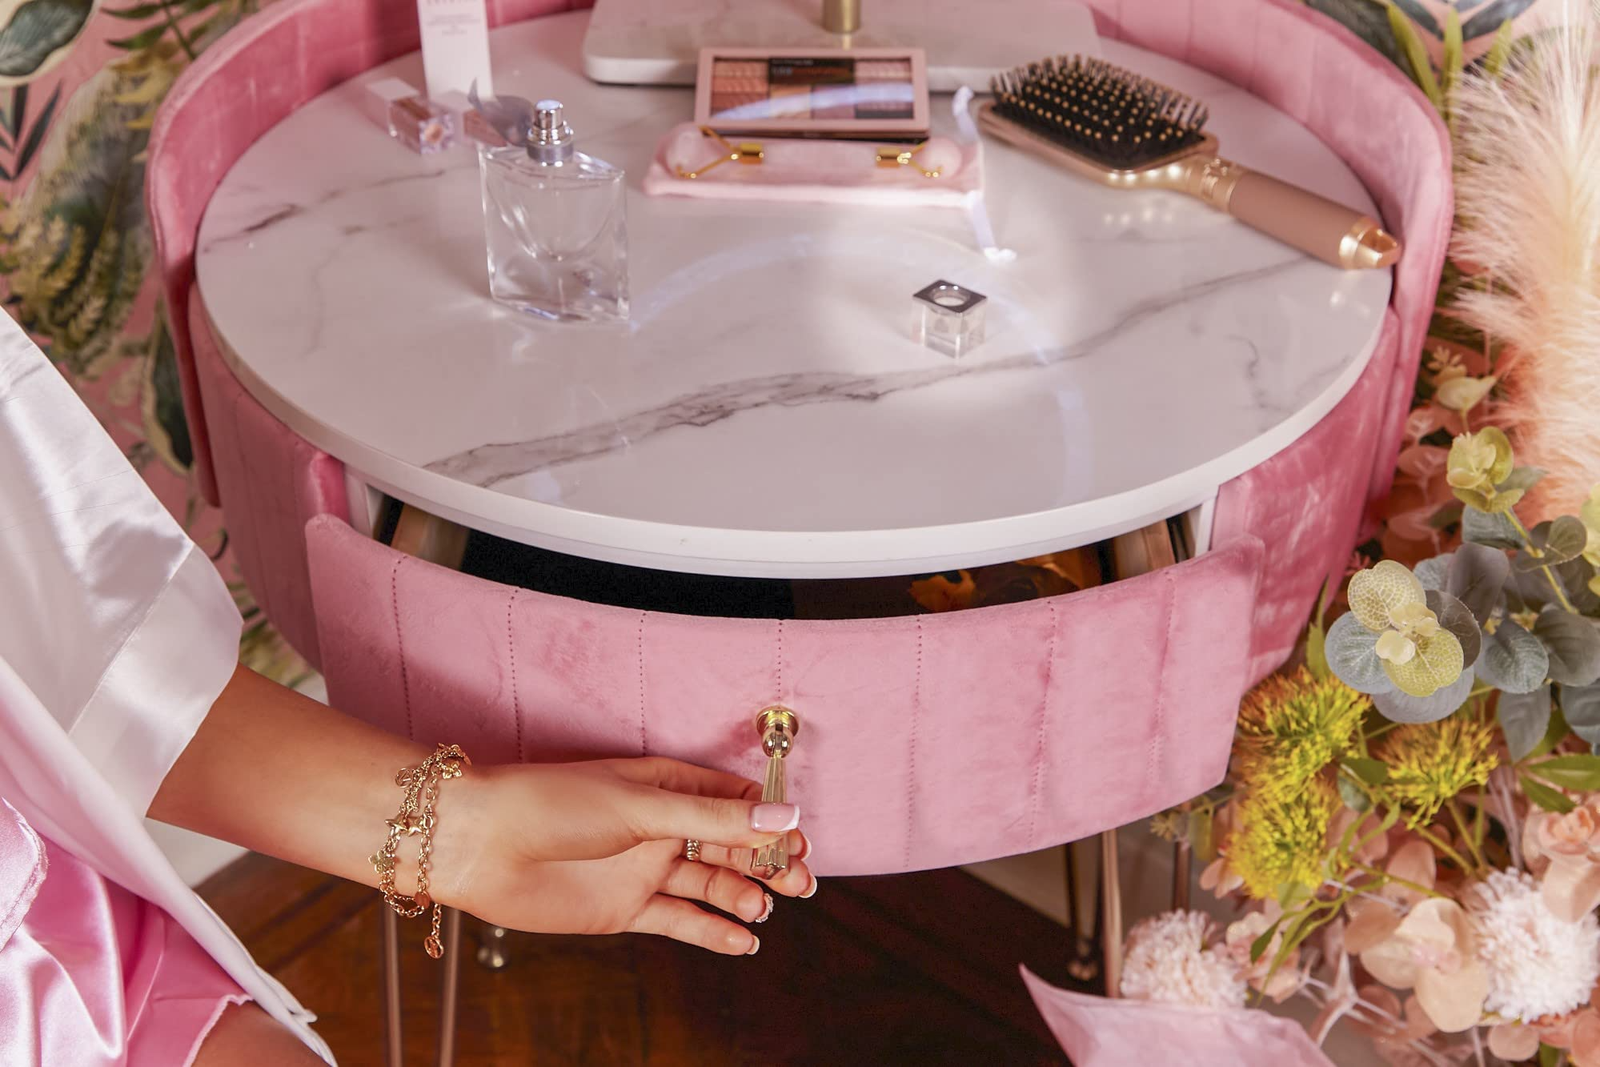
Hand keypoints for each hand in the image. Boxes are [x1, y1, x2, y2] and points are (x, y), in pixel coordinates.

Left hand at [432, 757, 814, 954]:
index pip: (735, 798)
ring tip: (761, 909)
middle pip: (732, 843)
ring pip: (710, 883)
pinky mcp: (625, 908)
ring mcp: (644, 867)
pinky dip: (713, 931)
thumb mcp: (641, 805)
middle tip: (800, 882)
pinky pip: (680, 920)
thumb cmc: (551, 804)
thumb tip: (783, 815)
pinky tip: (743, 941)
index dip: (771, 819)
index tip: (800, 840)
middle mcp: (660, 825)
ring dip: (741, 895)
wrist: (479, 845)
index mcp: (666, 784)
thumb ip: (713, 817)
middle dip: (768, 862)